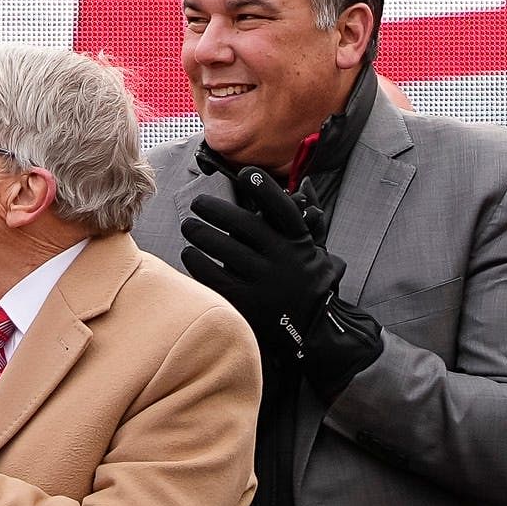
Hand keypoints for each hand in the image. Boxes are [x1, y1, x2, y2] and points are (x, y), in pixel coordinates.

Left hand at [180, 167, 340, 343]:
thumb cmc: (309, 284)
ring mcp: (266, 282)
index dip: (265, 190)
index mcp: (300, 244)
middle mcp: (284, 260)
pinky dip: (197, 262)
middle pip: (245, 225)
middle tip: (197, 203)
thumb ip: (311, 217)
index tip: (246, 174)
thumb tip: (303, 183)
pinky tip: (188, 253)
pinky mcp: (248, 303)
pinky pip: (214, 276)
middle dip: (216, 210)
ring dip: (201, 233)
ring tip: (189, 226)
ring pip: (226, 249)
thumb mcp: (317, 251)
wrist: (313, 331)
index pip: (283, 210)